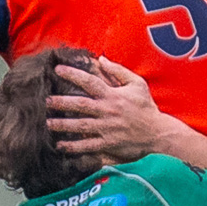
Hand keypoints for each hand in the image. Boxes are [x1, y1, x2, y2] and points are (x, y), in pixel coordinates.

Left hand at [47, 59, 168, 159]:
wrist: (159, 134)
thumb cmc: (147, 108)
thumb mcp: (137, 84)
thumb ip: (118, 71)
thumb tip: (101, 59)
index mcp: (113, 95)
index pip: (89, 82)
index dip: (72, 74)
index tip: (57, 70)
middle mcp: (107, 111)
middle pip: (80, 105)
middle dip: (61, 102)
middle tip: (47, 101)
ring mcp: (107, 129)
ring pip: (80, 126)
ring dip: (63, 125)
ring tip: (49, 123)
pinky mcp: (108, 144)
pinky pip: (87, 146)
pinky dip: (73, 146)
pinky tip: (61, 145)